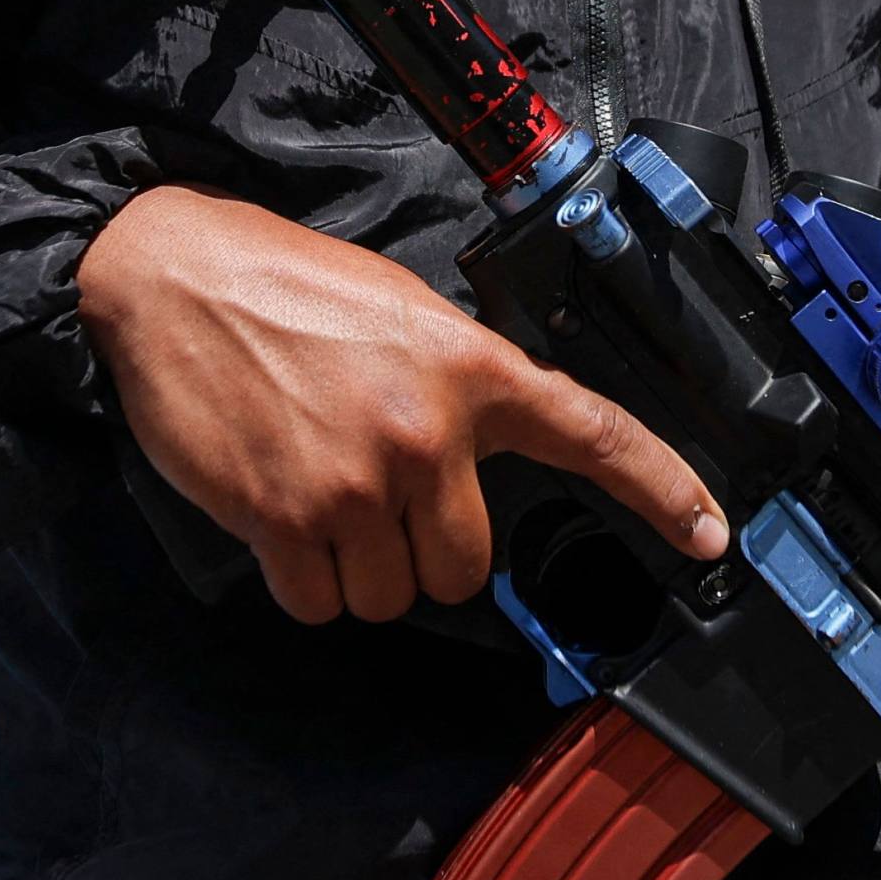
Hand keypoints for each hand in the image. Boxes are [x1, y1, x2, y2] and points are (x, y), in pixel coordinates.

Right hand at [75, 184, 730, 624]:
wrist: (170, 275)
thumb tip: (480, 459)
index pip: (593, 434)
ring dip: (356, 569)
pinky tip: (275, 514)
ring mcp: (356, 482)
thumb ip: (458, 386)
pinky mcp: (283, 517)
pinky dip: (300, 580)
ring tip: (315, 490)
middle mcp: (426, 433)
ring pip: (389, 595)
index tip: (711, 537)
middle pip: (465, 568)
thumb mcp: (401, 314)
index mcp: (470, 369)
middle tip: (371, 490)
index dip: (663, 492)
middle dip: (420, 549)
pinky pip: (318, 603)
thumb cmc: (282, 286)